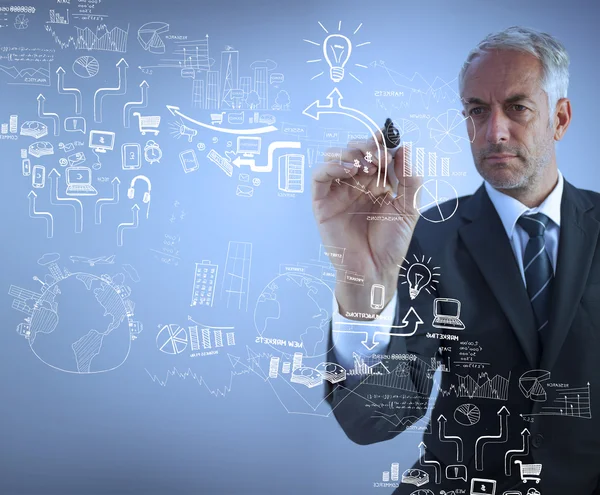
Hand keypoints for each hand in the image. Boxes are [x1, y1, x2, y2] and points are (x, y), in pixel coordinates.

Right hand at [311, 131, 422, 313]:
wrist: (374, 270)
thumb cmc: (390, 243)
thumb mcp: (409, 209)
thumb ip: (410, 180)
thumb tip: (406, 148)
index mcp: (378, 182)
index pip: (376, 152)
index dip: (382, 142)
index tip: (390, 140)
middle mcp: (357, 182)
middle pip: (355, 149)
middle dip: (368, 147)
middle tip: (380, 158)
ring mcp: (338, 191)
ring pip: (335, 156)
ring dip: (350, 152)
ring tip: (366, 164)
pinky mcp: (322, 202)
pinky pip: (320, 176)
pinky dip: (332, 166)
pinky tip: (349, 170)